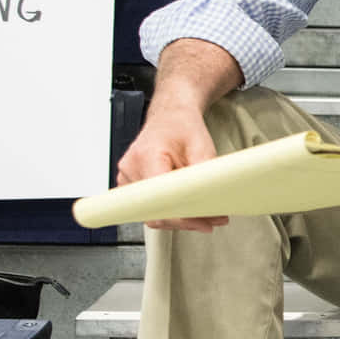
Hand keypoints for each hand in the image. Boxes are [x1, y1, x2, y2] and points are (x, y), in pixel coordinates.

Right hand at [115, 100, 228, 230]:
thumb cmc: (182, 127)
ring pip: (151, 214)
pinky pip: (149, 209)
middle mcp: (131, 168)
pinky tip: (189, 211)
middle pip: (154, 211)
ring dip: (179, 219)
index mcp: (146, 155)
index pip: (160, 197)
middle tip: (212, 220)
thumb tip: (212, 204)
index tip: (202, 219)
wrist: (171, 117)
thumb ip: (204, 177)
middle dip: (186, 220)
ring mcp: (127, 178)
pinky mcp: (131, 186)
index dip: (182, 214)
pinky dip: (170, 213)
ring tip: (206, 216)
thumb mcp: (202, 149)